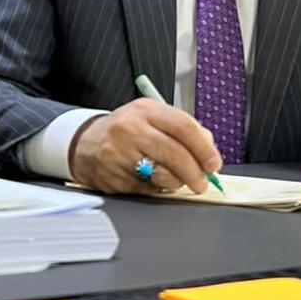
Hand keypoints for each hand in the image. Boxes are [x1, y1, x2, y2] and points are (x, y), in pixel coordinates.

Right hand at [69, 98, 221, 194]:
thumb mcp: (152, 118)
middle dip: (194, 173)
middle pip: (175, 153)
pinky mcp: (113, 176)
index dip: (204, 148)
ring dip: (176, 183)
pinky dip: (156, 189)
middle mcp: (131, 129)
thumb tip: (208, 148)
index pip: (184, 127)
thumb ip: (181, 129)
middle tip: (202, 182)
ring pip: (162, 175)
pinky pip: (146, 189)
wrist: (86, 142)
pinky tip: (151, 180)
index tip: (214, 163)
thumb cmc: (126, 130)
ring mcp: (120, 153)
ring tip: (175, 180)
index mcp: (146, 110)